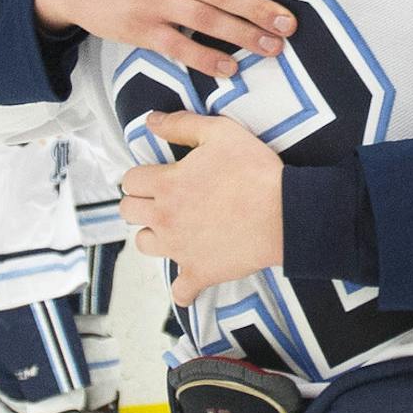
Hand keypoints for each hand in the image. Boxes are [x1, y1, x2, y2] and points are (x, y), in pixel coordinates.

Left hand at [120, 111, 284, 305]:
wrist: (285, 213)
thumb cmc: (255, 171)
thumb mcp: (220, 133)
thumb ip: (181, 124)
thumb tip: (150, 121)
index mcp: (167, 184)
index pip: (130, 180)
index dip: (141, 175)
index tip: (157, 176)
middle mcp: (165, 218)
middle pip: (128, 212)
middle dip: (140, 203)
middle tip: (161, 199)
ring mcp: (180, 249)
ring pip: (144, 245)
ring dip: (154, 236)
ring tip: (174, 229)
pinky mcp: (200, 272)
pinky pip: (180, 291)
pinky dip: (183, 287)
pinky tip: (191, 276)